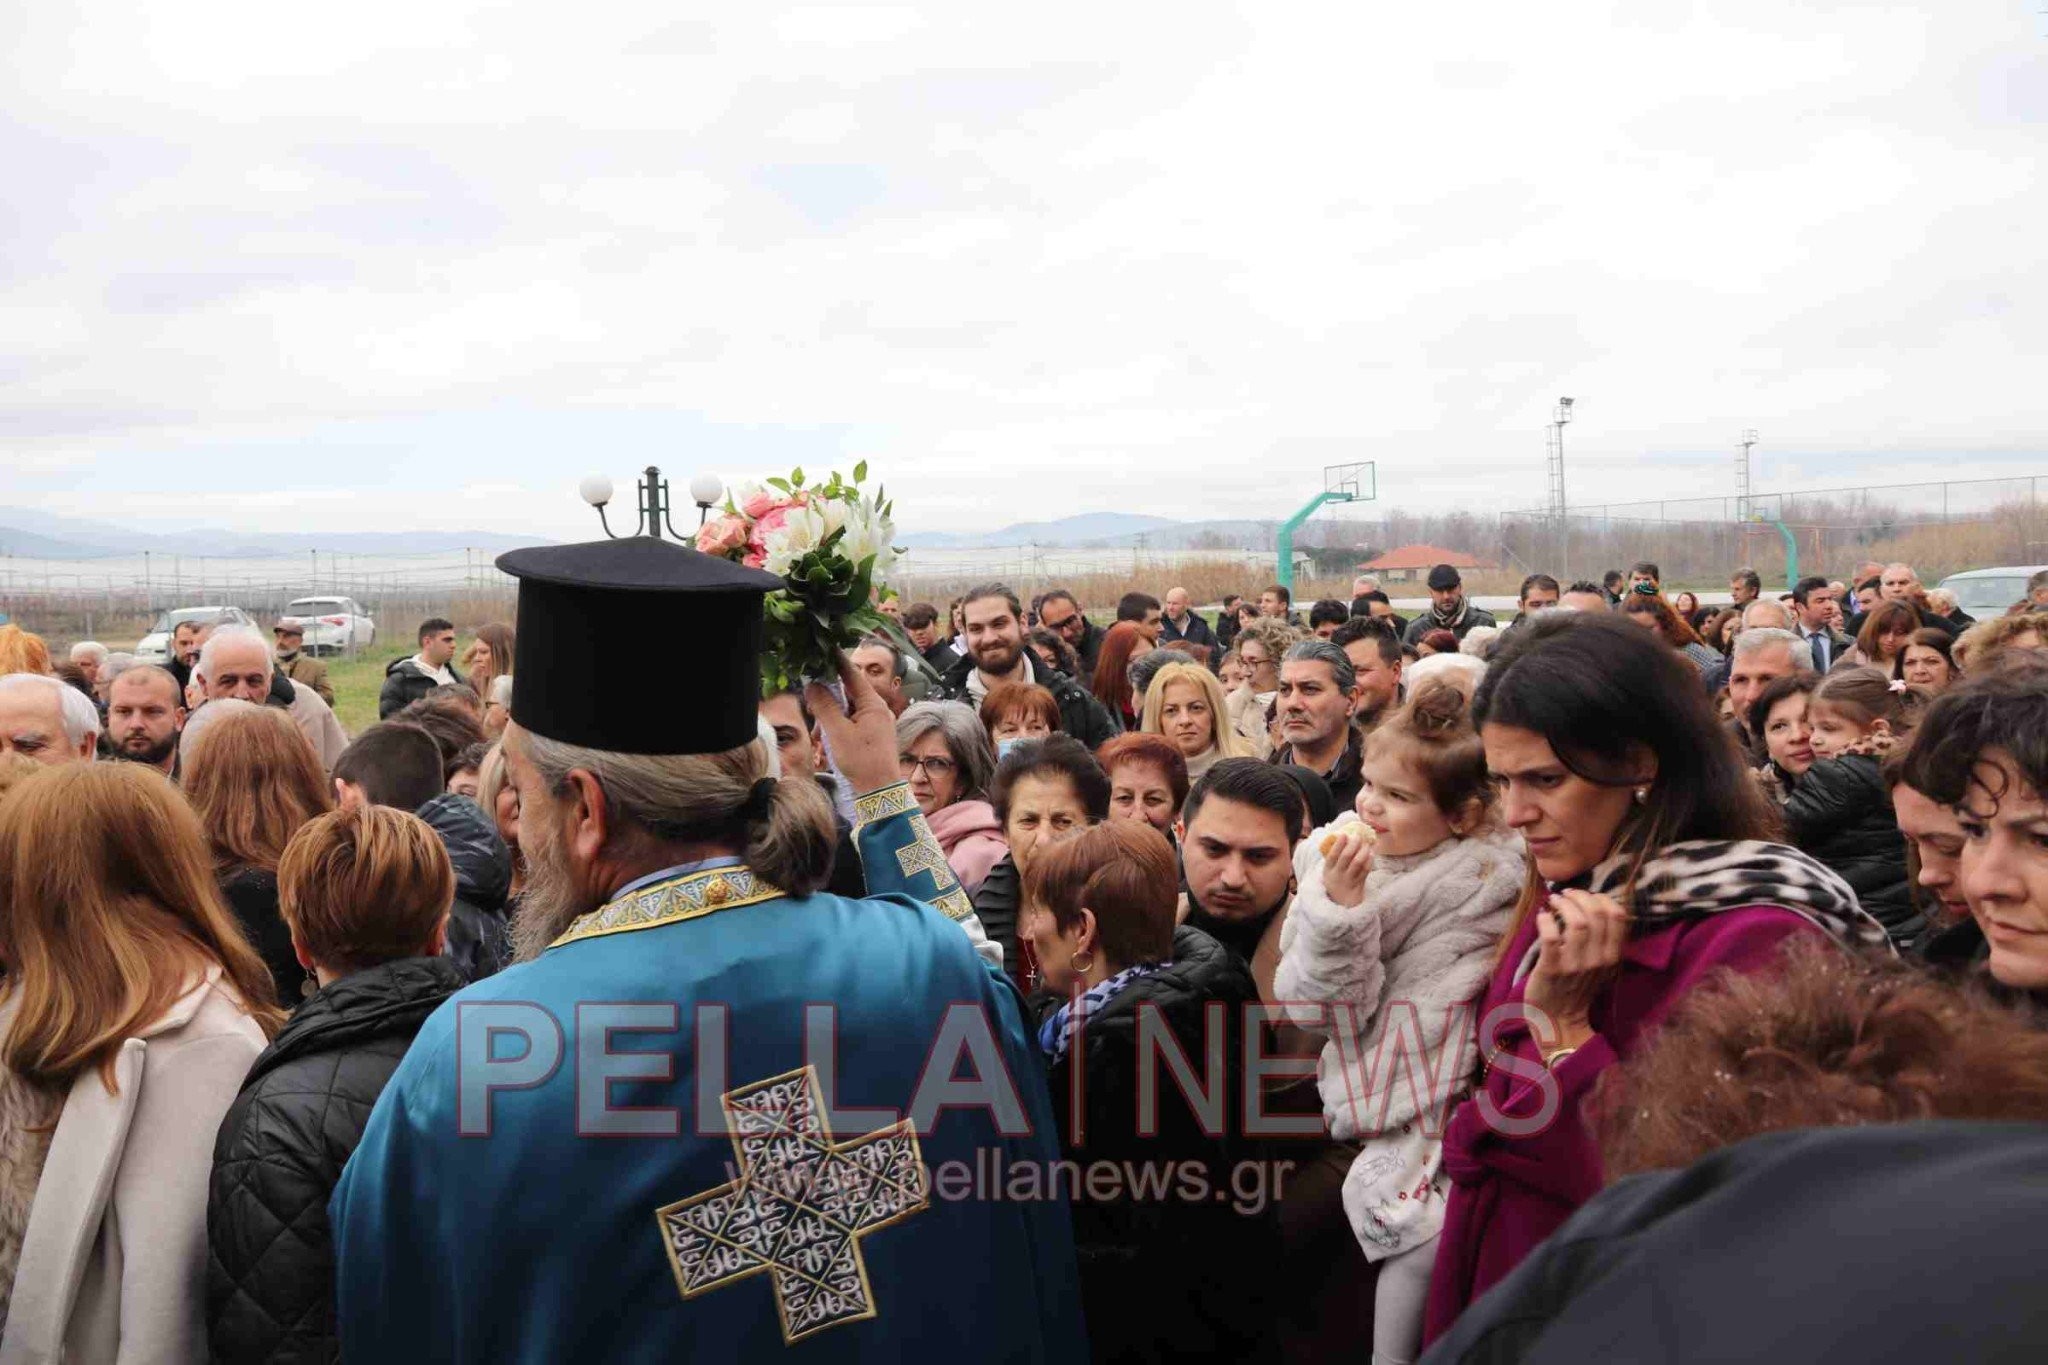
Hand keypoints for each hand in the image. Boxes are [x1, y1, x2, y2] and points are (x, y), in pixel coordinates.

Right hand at [805, 651, 899, 795]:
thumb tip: (812, 685)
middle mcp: (878, 710)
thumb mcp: (838, 733)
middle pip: (848, 692)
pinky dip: (838, 727)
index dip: (837, 662)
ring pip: (848, 709)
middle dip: (828, 698)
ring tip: (820, 734)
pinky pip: (852, 722)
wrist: (880, 791)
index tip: (824, 648)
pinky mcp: (873, 734)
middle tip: (811, 702)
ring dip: (831, 716)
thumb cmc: (862, 761)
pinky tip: (828, 740)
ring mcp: (877, 722)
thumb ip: (824, 706)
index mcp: (874, 704)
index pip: (852, 674)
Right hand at [1320, 827, 1375, 906]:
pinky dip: (1369, 860)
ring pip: (1357, 863)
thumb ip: (1335, 858)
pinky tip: (1372, 853)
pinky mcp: (1359, 886)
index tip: (1344, 834)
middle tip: (1359, 836)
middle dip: (1353, 844)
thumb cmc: (1337, 882)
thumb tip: (1345, 837)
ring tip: (1367, 844)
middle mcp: (1337, 876)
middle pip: (1346, 857)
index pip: (1332, 855)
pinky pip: (1365, 871)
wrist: (1341, 905)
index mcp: (1328, 870)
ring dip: (1363, 850)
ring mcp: (1348, 881)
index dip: (1338, 844)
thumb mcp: (1331, 872)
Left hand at [1523, 890, 1628, 1042]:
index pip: (1618, 916)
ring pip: (1577, 923)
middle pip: (1596, 914)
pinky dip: (1546, 921)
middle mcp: (1597, 960)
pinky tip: (1542, 916)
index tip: (1587, 895)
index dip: (1602, 898)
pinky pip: (1551, 938)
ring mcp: (1575, 966)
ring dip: (1563, 905)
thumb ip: (1603, 940)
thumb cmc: (1576, 986)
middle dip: (1580, 896)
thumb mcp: (1599, 965)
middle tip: (1566, 894)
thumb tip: (1594, 904)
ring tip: (1554, 901)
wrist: (1559, 1020)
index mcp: (1612, 956)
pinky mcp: (1551, 970)